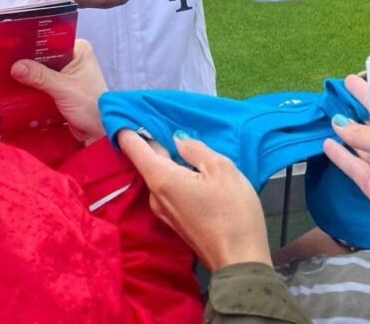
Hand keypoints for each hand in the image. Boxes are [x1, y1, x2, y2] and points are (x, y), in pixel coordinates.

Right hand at [11, 39, 107, 143]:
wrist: (99, 134)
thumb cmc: (90, 106)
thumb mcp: (64, 88)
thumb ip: (40, 76)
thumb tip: (16, 66)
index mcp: (78, 50)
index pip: (51, 41)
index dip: (32, 44)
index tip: (13, 46)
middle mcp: (72, 58)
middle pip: (44, 56)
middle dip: (27, 60)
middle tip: (4, 60)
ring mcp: (66, 74)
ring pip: (41, 70)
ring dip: (28, 75)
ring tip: (5, 73)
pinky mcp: (60, 89)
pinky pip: (42, 84)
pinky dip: (32, 87)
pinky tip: (15, 87)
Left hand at [118, 129, 270, 269]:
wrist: (241, 262)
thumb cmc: (233, 212)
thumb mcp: (221, 169)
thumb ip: (195, 149)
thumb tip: (177, 139)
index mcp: (160, 177)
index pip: (132, 145)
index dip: (128, 125)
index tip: (131, 108)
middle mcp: (154, 194)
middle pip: (147, 158)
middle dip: (155, 139)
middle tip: (169, 119)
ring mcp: (163, 210)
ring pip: (159, 174)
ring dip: (169, 158)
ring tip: (186, 142)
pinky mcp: (174, 221)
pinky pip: (168, 188)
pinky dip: (175, 174)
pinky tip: (193, 169)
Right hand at [323, 73, 369, 268]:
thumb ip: (363, 133)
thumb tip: (339, 122)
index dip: (366, 90)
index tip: (349, 79)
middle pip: (369, 122)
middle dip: (352, 110)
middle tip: (330, 96)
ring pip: (359, 145)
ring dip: (343, 132)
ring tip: (324, 118)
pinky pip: (354, 166)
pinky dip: (341, 156)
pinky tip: (327, 145)